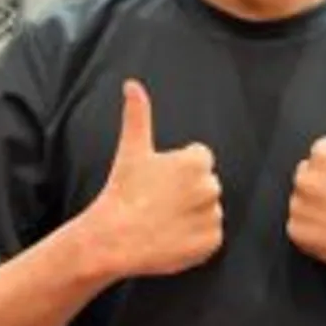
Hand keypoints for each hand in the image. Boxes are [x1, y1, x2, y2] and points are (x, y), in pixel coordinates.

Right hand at [81, 80, 222, 278]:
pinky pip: (209, 237)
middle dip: (186, 192)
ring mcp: (212, 215)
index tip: (159, 182)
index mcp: (197, 162)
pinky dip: (194, 239)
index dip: (177, 171)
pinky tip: (171, 237)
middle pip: (204, 186)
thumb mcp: (132, 150)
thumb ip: (138, 114)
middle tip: (158, 203)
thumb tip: (132, 84)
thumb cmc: (122, 193)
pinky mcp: (212, 242)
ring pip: (207, 211)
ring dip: (191, 215)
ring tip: (162, 220)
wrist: (113, 239)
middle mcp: (211, 186)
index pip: (199, 160)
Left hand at [288, 84, 325, 269]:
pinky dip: (312, 228)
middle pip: (308, 176)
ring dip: (316, 206)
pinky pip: (298, 226)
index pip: (321, 154)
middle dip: (324, 184)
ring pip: (302, 200)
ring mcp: (300, 206)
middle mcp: (306, 178)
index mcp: (323, 155)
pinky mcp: (297, 231)